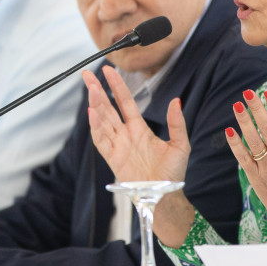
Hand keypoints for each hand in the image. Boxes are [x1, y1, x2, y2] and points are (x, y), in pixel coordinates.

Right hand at [83, 67, 196, 245]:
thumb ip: (176, 123)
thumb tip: (175, 101)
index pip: (124, 102)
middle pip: (107, 108)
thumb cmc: (172, 173)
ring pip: (102, 121)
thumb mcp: (180, 144)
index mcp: (139, 128)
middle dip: (97, 91)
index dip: (117, 86)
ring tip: (91, 89)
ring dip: (95, 105)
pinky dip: (95, 127)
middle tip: (86, 75)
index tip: (109, 70)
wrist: (165, 194)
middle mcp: (125, 134)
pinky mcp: (112, 158)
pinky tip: (92, 114)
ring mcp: (117, 145)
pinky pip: (101, 140)